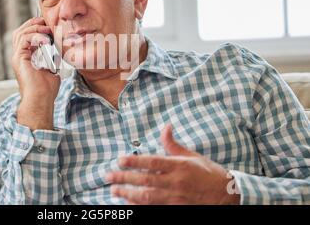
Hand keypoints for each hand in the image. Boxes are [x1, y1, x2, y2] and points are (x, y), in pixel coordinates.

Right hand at [11, 17, 60, 129]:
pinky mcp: (19, 59)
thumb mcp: (52, 70)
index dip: (36, 28)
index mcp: (25, 58)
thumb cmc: (46, 90)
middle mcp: (19, 56)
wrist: (41, 101)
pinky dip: (35, 36)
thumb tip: (60, 54)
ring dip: (35, 28)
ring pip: (20, 33)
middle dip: (33, 23)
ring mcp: (17, 57)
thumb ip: (52, 60)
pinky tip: (46, 40)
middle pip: (20, 31)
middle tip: (47, 22)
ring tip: (47, 29)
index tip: (50, 25)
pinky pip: (24, 40)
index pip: (26, 36)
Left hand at [106, 124, 239, 204]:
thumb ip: (173, 144)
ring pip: (148, 197)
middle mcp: (177, 182)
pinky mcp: (177, 209)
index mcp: (179, 166)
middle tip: (108, 176)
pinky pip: (155, 209)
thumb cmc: (208, 173)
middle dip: (125, 178)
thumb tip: (166, 126)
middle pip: (146, 180)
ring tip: (114, 191)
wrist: (227, 195)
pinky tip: (129, 204)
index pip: (153, 162)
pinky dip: (141, 207)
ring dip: (129, 194)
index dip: (135, 161)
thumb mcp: (192, 156)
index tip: (120, 160)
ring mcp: (176, 198)